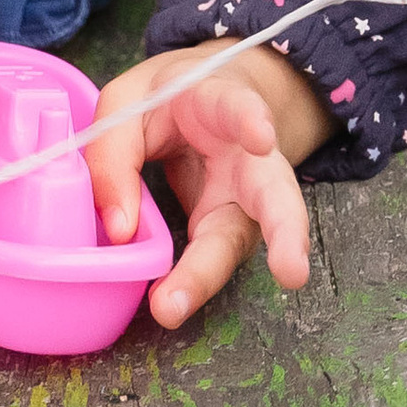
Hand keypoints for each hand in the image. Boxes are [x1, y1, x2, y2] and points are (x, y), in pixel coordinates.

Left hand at [85, 40, 329, 331]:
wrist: (200, 104)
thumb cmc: (166, 102)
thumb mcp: (129, 103)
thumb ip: (115, 152)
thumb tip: (119, 229)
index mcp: (219, 104)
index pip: (237, 107)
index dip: (250, 119)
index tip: (261, 138)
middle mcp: (247, 159)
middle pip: (274, 193)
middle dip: (285, 229)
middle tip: (290, 269)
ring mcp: (243, 202)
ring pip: (240, 242)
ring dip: (208, 276)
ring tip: (175, 305)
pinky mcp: (225, 233)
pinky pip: (210, 261)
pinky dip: (189, 284)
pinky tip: (169, 303)